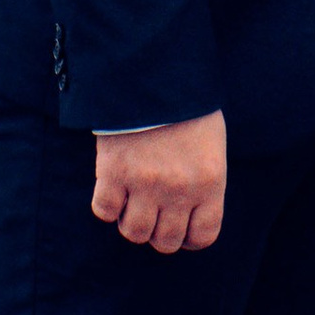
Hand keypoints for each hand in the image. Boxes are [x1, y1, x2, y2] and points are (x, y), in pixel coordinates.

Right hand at [92, 111, 226, 254]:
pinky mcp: (114, 173)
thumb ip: (203, 181)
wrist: (154, 73)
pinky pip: (104, 210)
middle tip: (153, 214)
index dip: (189, 238)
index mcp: (210, 183)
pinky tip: (112, 188)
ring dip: (132, 222)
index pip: (203, 236)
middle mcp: (179, 190)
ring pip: (134, 232)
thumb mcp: (210, 145)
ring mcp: (145, 184)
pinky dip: (106, 205)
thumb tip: (189, 212)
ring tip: (132, 202)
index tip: (181, 229)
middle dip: (159, 232)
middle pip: (166, 241)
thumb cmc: (187, 107)